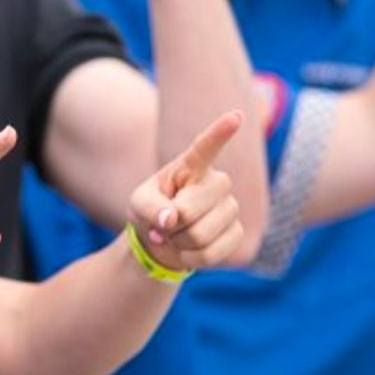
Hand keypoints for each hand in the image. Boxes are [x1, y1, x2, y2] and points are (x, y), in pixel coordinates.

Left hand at [126, 112, 248, 271]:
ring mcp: (230, 207)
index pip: (207, 146)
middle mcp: (216, 182)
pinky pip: (212, 253)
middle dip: (171, 224)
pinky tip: (188, 251)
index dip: (221, 132)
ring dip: (180, 243)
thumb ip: (148, 207)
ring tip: (176, 236)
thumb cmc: (151, 213)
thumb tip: (170, 219)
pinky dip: (192, 258)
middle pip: (190, 209)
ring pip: (201, 234)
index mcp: (191, 166)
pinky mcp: (237, 232)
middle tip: (166, 224)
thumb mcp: (138, 205)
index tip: (236, 116)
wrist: (164, 242)